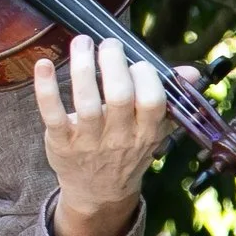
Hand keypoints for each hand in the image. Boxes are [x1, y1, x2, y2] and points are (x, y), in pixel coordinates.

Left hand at [32, 35, 197, 235]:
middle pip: (119, 96)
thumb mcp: (154, 130)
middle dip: (113, 62)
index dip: (145, 75)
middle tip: (108, 44)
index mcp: (145, 132)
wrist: (98, 192)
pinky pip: (53, 114)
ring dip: (83, 66)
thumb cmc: (127, 150)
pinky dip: (46, 88)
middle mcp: (119, 137)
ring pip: (87, 102)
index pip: (152, 100)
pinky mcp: (61, 142)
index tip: (136, 62)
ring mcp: (88, 141)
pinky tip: (43, 65)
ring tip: (82, 42)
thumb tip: (192, 73)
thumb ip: (169, 99)